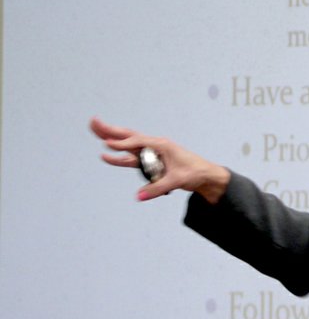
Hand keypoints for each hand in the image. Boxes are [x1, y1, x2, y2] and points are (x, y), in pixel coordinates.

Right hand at [89, 117, 229, 202]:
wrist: (205, 175)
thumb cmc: (194, 173)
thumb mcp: (177, 181)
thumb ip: (157, 188)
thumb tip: (139, 196)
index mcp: (162, 145)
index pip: (138, 143)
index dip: (122, 145)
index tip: (106, 144)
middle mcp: (155, 145)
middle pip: (129, 136)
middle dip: (110, 130)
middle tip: (93, 122)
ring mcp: (152, 151)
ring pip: (128, 142)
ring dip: (112, 136)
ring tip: (94, 129)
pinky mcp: (151, 159)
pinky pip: (132, 154)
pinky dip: (119, 151)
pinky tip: (107, 151)